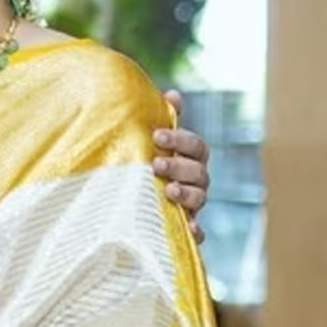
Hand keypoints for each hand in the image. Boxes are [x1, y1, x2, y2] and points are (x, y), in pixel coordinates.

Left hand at [152, 90, 209, 243]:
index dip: (180, 139)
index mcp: (189, 157)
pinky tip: (188, 228)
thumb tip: (173, 94)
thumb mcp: (146, 141)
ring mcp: (193, 204)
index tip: (156, 135)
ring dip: (187, 193)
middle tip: (156, 164)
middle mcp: (195, 180)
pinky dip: (195, 231)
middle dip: (180, 166)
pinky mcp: (185, 228)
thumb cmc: (141, 162)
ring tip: (168, 191)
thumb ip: (160, 117)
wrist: (126, 202)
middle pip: (199, 172)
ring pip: (200, 198)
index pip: (196, 146)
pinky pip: (197, 232)